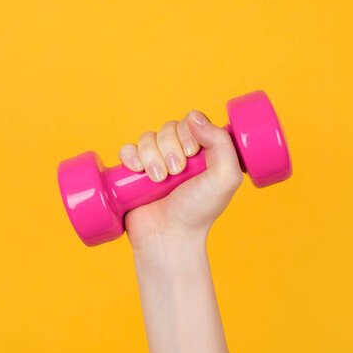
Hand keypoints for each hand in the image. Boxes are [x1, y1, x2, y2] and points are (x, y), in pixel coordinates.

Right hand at [119, 110, 242, 251]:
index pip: (191, 121)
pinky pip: (127, 150)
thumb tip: (193, 116)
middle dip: (170, 147)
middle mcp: (179, 154)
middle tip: (175, 172)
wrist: (169, 236)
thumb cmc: (199, 211)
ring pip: (147, 138)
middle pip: (168, 127)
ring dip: (151, 156)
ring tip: (159, 180)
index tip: (192, 152)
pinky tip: (138, 171)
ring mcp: (155, 162)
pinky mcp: (133, 173)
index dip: (188, 131)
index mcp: (203, 152)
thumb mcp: (225, 177)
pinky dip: (130, 156)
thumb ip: (221, 143)